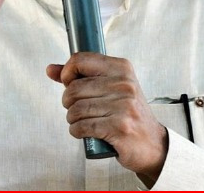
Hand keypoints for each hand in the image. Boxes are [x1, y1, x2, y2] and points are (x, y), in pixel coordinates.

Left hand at [46, 53, 167, 182]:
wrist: (153, 144)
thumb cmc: (128, 113)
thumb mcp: (110, 88)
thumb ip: (80, 76)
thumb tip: (50, 69)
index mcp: (121, 68)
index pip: (80, 60)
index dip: (66, 72)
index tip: (68, 82)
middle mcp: (124, 84)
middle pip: (73, 88)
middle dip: (68, 102)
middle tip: (77, 108)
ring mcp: (123, 106)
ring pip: (76, 109)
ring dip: (72, 119)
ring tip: (82, 121)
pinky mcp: (119, 128)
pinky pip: (82, 127)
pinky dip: (77, 131)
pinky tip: (84, 131)